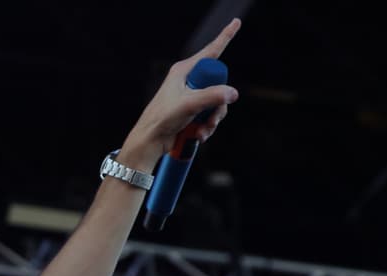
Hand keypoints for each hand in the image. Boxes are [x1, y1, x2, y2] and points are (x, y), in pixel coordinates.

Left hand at [122, 18, 241, 167]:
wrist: (150, 142)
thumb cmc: (161, 119)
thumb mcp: (188, 105)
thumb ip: (212, 96)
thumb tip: (232, 93)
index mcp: (184, 71)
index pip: (211, 51)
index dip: (225, 38)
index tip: (236, 22)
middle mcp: (188, 81)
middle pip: (219, 84)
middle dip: (219, 104)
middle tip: (212, 117)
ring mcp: (191, 97)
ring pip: (217, 103)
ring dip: (214, 119)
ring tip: (204, 130)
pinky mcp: (192, 112)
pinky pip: (210, 115)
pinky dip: (208, 126)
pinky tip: (200, 136)